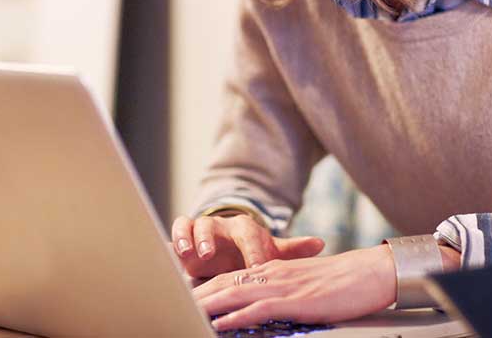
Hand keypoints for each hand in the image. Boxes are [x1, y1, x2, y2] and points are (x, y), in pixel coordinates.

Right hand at [171, 214, 324, 277]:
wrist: (229, 247)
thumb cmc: (252, 251)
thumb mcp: (272, 251)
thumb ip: (293, 249)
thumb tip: (320, 243)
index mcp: (244, 227)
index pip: (248, 233)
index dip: (251, 250)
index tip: (254, 267)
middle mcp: (220, 226)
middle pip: (214, 224)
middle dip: (210, 239)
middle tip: (210, 254)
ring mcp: (199, 231)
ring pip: (192, 225)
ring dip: (189, 238)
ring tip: (188, 253)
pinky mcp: (184, 239)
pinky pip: (175, 233)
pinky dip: (173, 240)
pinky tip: (172, 254)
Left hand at [193, 245, 396, 331]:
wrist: (369, 272)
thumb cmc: (342, 281)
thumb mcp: (305, 282)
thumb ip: (283, 288)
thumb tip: (266, 303)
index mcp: (274, 269)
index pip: (231, 277)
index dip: (206, 287)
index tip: (185, 296)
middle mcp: (272, 274)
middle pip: (224, 283)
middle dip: (197, 295)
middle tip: (173, 302)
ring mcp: (281, 286)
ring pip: (234, 294)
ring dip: (207, 305)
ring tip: (185, 312)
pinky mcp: (293, 301)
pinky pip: (257, 309)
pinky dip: (235, 317)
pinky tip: (219, 324)